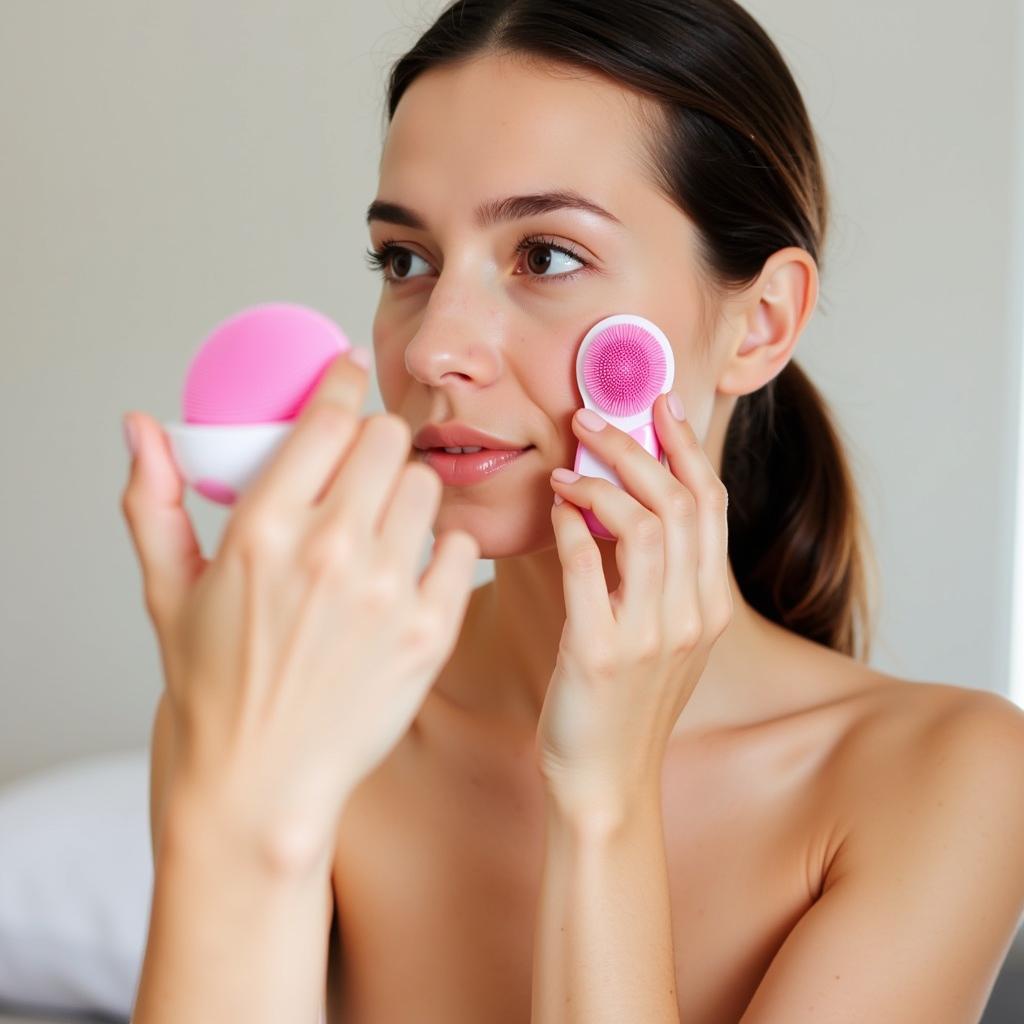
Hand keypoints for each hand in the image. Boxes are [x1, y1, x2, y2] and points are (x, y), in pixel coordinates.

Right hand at [120, 350, 478, 868]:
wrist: (260, 784)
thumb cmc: (211, 687)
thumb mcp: (168, 590)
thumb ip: (154, 500)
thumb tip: (141, 426)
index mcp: (263, 530)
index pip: (328, 416)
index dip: (343, 380)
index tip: (350, 370)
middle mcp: (331, 551)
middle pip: (387, 437)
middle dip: (374, 438)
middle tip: (362, 463)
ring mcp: (388, 593)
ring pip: (426, 485)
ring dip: (405, 490)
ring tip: (381, 522)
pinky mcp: (431, 632)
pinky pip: (459, 549)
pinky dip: (440, 549)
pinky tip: (410, 570)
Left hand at [537, 394, 732, 823]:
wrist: (607, 781)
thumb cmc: (624, 702)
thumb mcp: (663, 636)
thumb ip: (660, 575)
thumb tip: (629, 500)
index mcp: (710, 604)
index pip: (711, 505)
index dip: (687, 447)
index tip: (660, 405)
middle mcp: (692, 615)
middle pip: (680, 504)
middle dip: (637, 448)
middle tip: (593, 419)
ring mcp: (652, 637)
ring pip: (645, 528)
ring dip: (602, 483)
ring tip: (566, 465)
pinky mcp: (602, 654)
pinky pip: (589, 572)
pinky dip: (571, 530)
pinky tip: (553, 508)